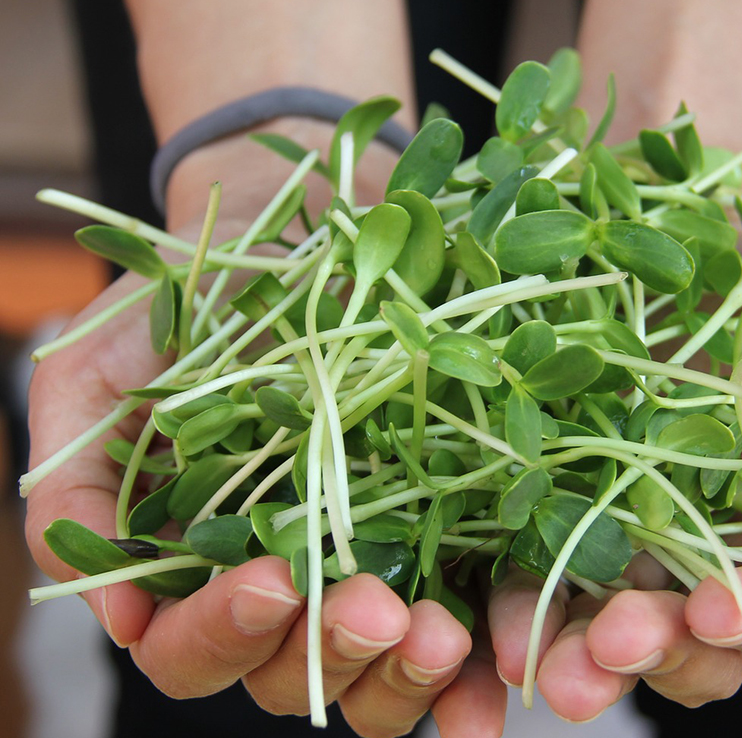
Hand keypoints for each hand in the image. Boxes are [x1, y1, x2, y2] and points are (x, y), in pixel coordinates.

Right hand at [23, 153, 505, 736]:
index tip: (272, 577)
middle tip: (377, 607)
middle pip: (291, 673)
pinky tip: (499, 657)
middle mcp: (281, 576)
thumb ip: (80, 488)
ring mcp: (363, 557)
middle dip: (330, 651)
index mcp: (193, 560)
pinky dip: (477, 650)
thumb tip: (118, 615)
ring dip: (407, 667)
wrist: (290, 228)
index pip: (191, 646)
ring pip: (375, 664)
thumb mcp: (99, 375)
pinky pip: (458, 610)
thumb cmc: (184, 302)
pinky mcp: (436, 526)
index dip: (222, 632)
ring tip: (442, 628)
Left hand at [485, 266, 741, 720]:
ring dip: (573, 653)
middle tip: (613, 647)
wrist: (698, 234)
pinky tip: (500, 627)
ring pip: (599, 619)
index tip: (714, 608)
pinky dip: (515, 602)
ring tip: (541, 664)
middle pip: (682, 636)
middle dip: (651, 652)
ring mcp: (619, 523)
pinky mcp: (550, 492)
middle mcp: (697, 546)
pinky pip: (528, 560)